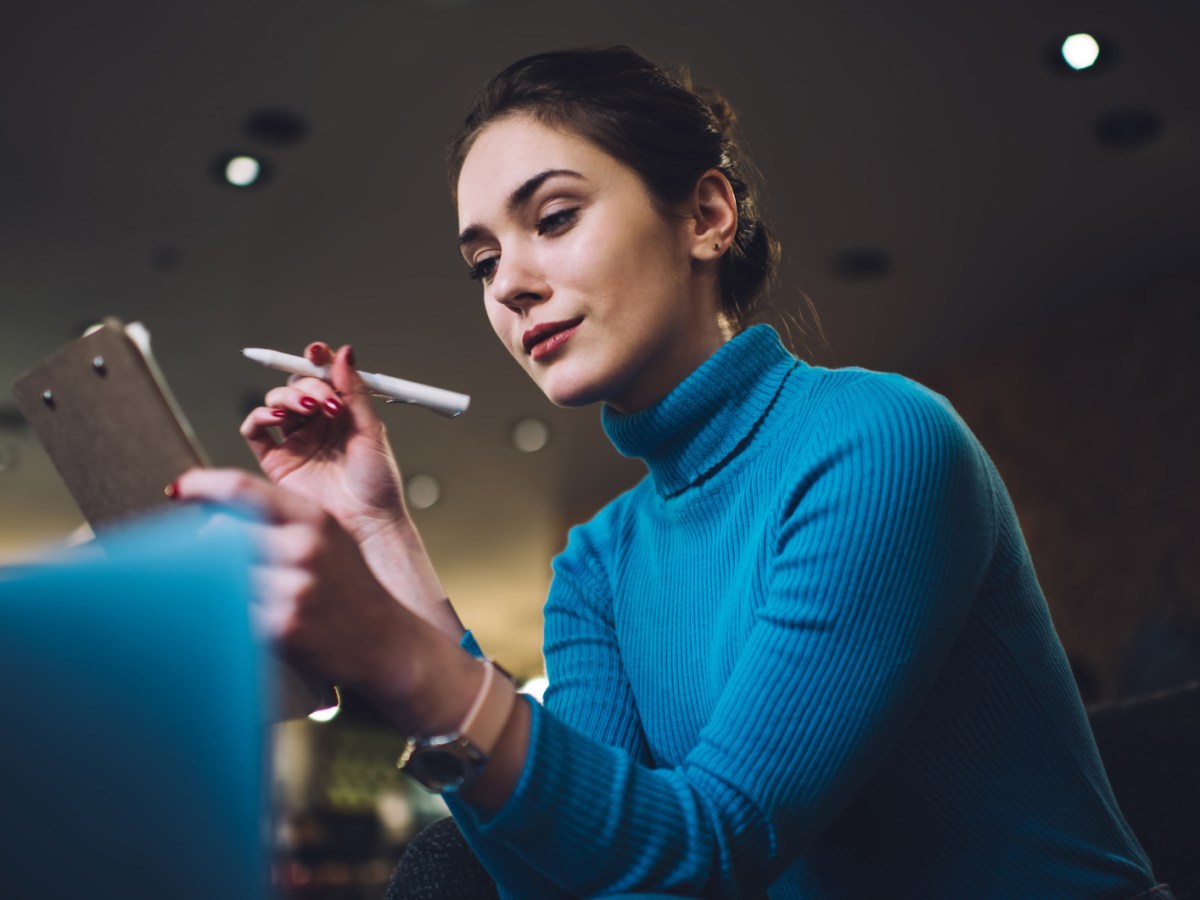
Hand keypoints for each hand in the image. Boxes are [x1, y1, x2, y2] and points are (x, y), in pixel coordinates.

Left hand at [174, 468, 410, 689]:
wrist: (387, 642)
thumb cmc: (351, 590)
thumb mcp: (327, 539)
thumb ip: (279, 523)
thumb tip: (213, 516)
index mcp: (314, 519)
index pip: (242, 489)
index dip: (202, 485)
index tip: (181, 489)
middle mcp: (304, 550)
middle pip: (222, 534)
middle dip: (201, 545)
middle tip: (193, 555)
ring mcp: (294, 589)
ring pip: (221, 576)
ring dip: (211, 583)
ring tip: (222, 591)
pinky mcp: (282, 628)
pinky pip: (232, 613)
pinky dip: (225, 614)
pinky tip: (240, 617)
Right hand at [241, 343, 405, 542]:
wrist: (367, 521)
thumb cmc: (377, 481)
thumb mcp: (371, 431)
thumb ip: (355, 392)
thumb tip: (344, 352)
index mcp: (341, 412)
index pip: (322, 376)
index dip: (316, 359)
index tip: (316, 351)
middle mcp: (316, 422)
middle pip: (297, 384)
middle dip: (306, 382)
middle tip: (323, 398)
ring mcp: (294, 440)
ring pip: (276, 402)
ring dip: (287, 396)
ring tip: (306, 407)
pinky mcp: (276, 460)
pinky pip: (256, 430)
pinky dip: (260, 416)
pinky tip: (277, 417)